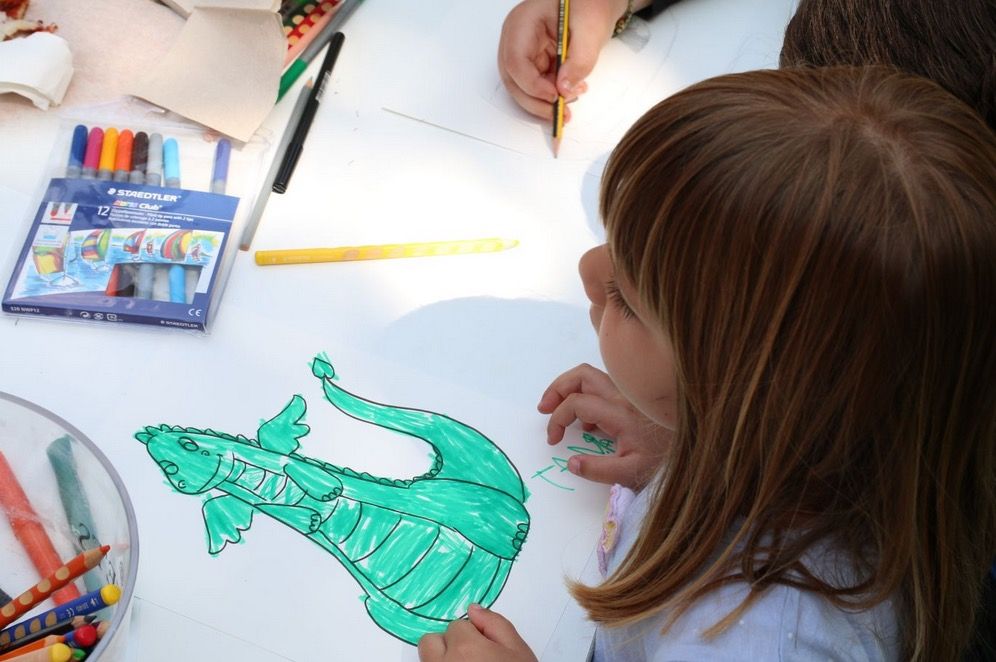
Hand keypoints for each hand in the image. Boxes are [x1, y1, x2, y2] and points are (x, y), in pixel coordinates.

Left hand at [418, 605, 536, 661]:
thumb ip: (496, 624)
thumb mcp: (518, 652)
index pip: (456, 626)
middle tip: (470, 660)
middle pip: (430, 642)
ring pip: (427, 661)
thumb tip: (474, 609)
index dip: (473, 636)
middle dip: (447, 646)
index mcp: (465, 647)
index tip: (485, 650)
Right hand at [497, 0, 627, 119]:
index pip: (516, 61)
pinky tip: (571, 92)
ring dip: (545, 101)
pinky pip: (537, 85)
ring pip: (524, 88)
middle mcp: (517, 39)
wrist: (595, 1)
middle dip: (537, 101)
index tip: (555, 96)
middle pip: (514, 80)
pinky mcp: (535, 62)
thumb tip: (564, 89)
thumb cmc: (589, 3)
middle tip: (561, 113)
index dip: (532, 85)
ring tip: (572, 100)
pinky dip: (552, 95)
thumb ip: (580, 60)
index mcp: (522, 23)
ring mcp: (524, 51)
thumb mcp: (591, 28)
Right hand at [538, 363, 670, 488]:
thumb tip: (571, 463)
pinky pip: (603, 386)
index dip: (557, 418)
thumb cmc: (666, 460)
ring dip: (570, 389)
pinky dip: (586, 395)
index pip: (577, 403)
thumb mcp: (632, 474)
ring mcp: (629, 394)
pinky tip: (586, 421)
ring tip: (557, 409)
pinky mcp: (634, 397)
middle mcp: (623, 396)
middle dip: (557, 389)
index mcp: (620, 414)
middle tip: (544, 409)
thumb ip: (599, 470)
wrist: (699, 446)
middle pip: (581, 375)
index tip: (553, 440)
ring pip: (592, 376)